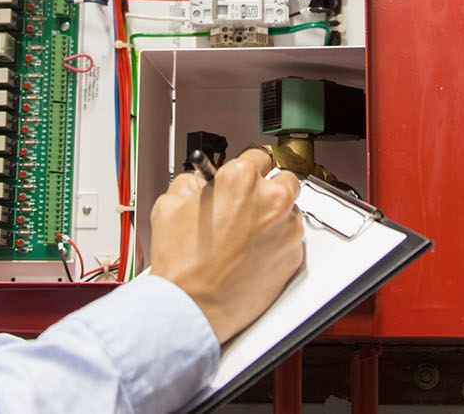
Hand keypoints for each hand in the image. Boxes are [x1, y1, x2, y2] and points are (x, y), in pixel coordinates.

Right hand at [148, 148, 305, 342]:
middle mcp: (271, 199)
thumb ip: (190, 183)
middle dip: (268, 189)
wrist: (192, 306)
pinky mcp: (294, 256)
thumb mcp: (169, 205)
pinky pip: (292, 239)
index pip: (258, 156)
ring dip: (275, 217)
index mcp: (241, 178)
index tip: (243, 178)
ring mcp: (286, 229)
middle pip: (284, 179)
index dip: (245, 169)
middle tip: (249, 205)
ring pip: (291, 211)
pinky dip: (279, 243)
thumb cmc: (182, 263)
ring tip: (248, 235)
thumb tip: (199, 183)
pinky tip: (254, 253)